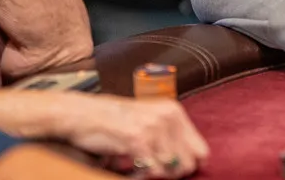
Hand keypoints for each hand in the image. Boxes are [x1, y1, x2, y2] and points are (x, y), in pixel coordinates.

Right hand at [56, 94, 208, 178]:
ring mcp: (153, 128)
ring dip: (157, 173)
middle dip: (173, 172)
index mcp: (174, 112)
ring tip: (141, 163)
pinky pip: (152, 169)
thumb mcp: (150, 121)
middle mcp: (168, 117)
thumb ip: (171, 137)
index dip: (190, 164)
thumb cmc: (116, 120)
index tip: (175, 168)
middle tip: (153, 167)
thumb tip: (192, 162)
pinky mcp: (137, 139)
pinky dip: (144, 173)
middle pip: (188, 163)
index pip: (201, 150)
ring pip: (171, 169)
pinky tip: (133, 164)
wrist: (83, 113)